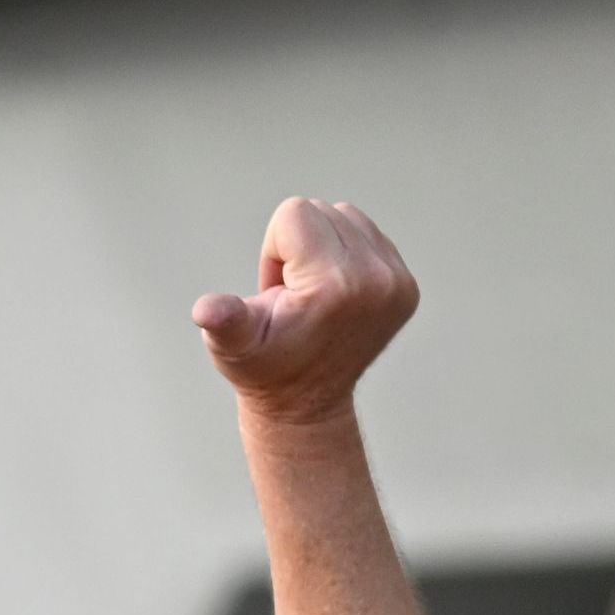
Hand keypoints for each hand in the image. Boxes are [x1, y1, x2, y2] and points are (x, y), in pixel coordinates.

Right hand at [192, 198, 416, 426]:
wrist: (305, 404)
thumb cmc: (263, 369)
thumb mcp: (231, 345)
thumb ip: (222, 320)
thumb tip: (207, 312)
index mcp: (335, 285)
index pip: (294, 213)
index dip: (274, 251)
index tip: (279, 292)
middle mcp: (376, 280)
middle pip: (321, 210)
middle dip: (297, 247)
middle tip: (293, 297)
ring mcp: (397, 284)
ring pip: (346, 217)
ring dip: (321, 246)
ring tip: (311, 294)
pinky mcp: (407, 286)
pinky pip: (368, 234)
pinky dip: (345, 253)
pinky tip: (334, 293)